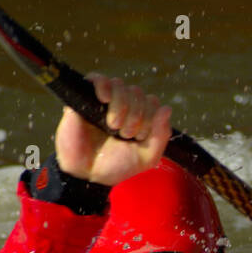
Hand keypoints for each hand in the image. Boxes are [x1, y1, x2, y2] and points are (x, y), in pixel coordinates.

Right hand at [55, 74, 173, 185]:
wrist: (88, 174)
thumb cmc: (116, 166)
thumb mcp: (146, 157)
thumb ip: (160, 135)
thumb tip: (166, 109)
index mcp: (138, 117)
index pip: (152, 102)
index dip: (150, 117)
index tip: (139, 137)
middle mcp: (122, 106)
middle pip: (137, 92)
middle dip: (136, 115)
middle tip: (125, 134)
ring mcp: (104, 101)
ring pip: (120, 85)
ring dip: (121, 106)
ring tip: (113, 126)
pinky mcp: (85, 98)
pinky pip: (97, 78)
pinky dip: (103, 85)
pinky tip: (104, 99)